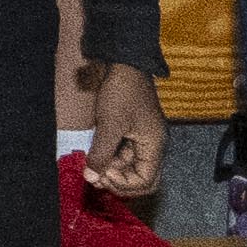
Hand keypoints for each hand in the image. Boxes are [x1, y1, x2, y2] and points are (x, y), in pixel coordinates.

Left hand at [81, 58, 164, 199]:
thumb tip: (92, 177)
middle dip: (119, 182)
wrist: (125, 62)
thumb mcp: (110, 125)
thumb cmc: (122, 92)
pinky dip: (111, 159)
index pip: (146, 181)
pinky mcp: (132, 131)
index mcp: (154, 146)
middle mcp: (152, 146)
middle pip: (141, 178)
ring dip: (112, 171)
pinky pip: (124, 154)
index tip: (104, 174)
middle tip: (96, 176)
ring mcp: (143, 139)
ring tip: (91, 167)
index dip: (124, 184)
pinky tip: (95, 156)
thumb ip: (102, 154)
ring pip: (130, 167)